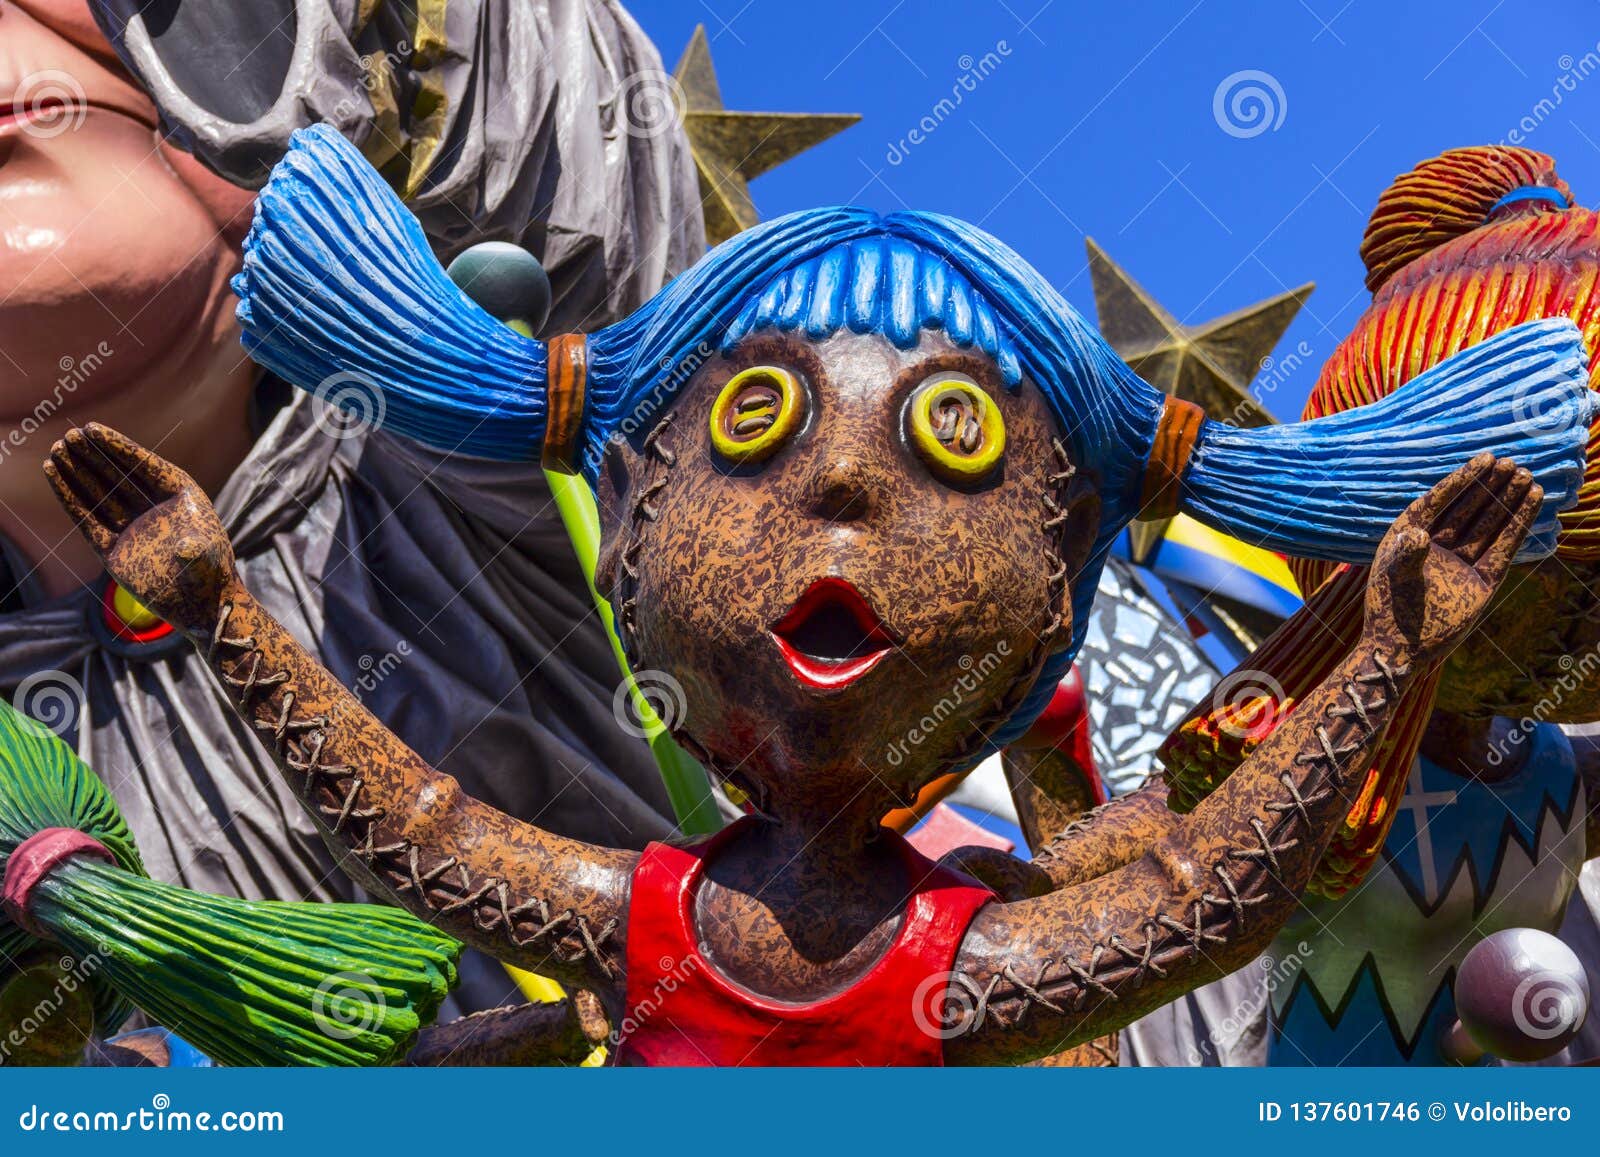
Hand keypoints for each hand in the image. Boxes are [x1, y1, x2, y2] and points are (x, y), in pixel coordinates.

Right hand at [45, 424, 235, 635]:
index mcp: (180, 497)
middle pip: (119, 475)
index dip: (117, 447)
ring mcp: (133, 528)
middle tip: (69, 435)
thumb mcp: (207, 559)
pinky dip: (71, 498)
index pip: (144, 466)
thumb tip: (188, 548)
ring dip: (77, 472)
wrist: (202, 608)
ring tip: (55, 449)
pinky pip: (87, 518)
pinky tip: (54, 475)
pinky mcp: (113, 550)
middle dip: (94, 455)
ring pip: (99, 494)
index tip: (91, 428)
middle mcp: (154, 508)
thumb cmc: (212, 578)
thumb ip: (197, 550)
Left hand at [1363, 453, 1540, 665]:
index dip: (1463, 479)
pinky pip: (1504, 547)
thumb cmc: (1391, 611)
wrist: (1401, 649)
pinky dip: (1517, 525)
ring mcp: (1461, 562)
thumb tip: (1416, 533)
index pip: (1440, 500)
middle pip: (1468, 508)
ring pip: (1489, 524)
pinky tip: (1531, 502)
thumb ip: (1407, 554)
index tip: (1486, 458)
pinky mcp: (1483, 580)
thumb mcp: (1396, 577)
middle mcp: (1436, 544)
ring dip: (1507, 501)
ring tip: (1526, 476)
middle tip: (1512, 463)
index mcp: (1409, 535)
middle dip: (1489, 486)